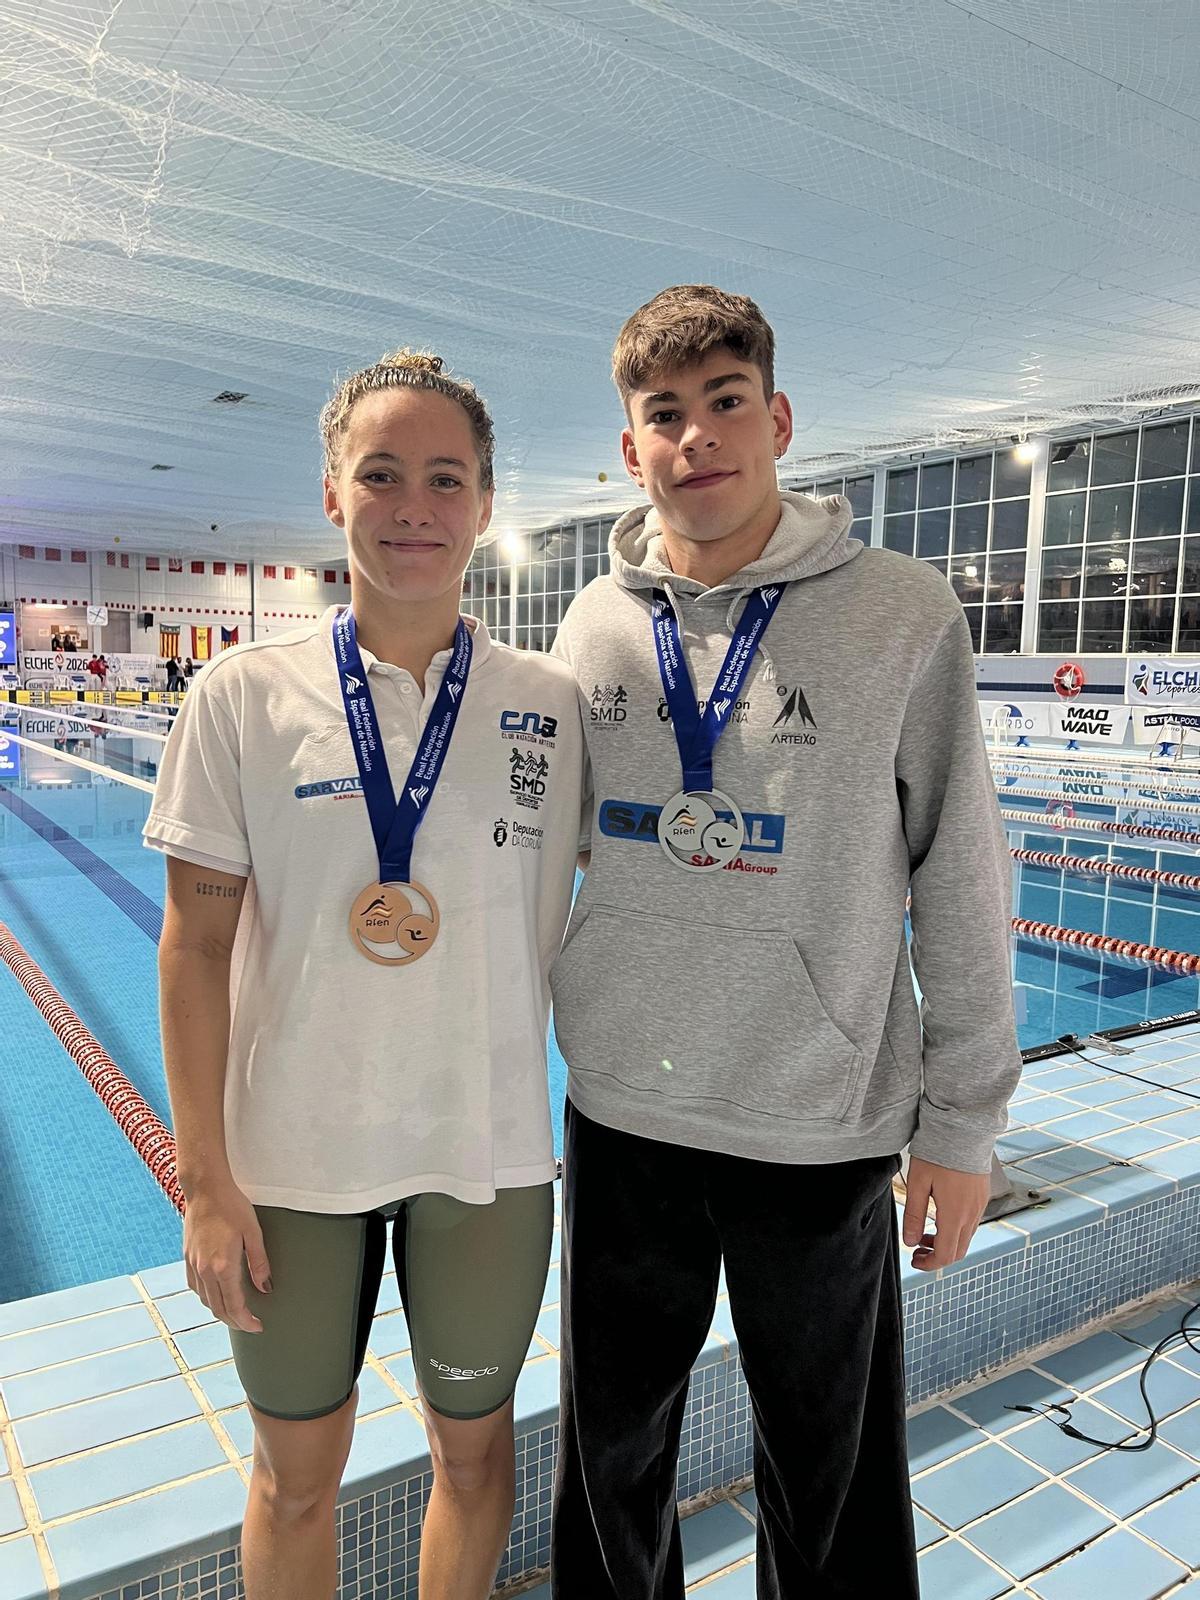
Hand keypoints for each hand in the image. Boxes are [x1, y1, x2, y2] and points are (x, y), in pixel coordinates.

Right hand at [183, 1178, 271, 1332]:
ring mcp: (193, 1264)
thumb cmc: (232, 1206)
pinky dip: (207, 1297)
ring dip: (220, 1311)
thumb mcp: (253, 1233)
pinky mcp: (187, 1257)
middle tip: (249, 1324)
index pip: (234, 1306)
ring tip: (236, 1311)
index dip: (246, 1321)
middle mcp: (204, 1270)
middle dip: (234, 1321)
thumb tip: (266, 1287)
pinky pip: (195, 1287)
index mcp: (222, 1266)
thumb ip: (259, 1263)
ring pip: (205, 1300)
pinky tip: (216, 1293)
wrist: (205, 1189)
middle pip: (218, 1309)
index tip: (257, 1327)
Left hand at [902, 1157, 988, 1271]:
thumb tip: (910, 1242)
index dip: (929, 1263)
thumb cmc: (938, 1154)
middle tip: (918, 1249)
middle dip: (937, 1255)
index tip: (915, 1259)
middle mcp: (971, 1214)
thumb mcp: (918, 1183)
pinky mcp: (982, 1196)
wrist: (964, 1131)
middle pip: (958, 1251)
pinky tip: (940, 1215)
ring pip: (965, 1238)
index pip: (946, 1255)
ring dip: (946, 1242)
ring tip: (925, 1232)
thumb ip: (914, 1214)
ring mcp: (980, 1206)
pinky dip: (956, 1229)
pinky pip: (971, 1222)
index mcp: (954, 1215)